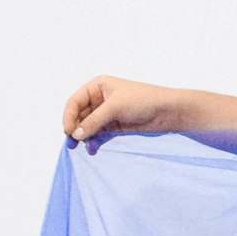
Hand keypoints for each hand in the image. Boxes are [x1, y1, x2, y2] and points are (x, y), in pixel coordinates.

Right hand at [63, 76, 183, 141]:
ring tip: (87, 147)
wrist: (168, 112)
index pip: (75, 102)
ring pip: (88, 127)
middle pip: (79, 116)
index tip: (68, 131)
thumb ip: (94, 121)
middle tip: (72, 144)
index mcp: (98, 86)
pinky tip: (94, 149)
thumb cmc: (144, 100)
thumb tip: (75, 134)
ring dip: (85, 137)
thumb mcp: (115, 108)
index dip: (68, 116)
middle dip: (76, 129)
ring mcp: (108, 113)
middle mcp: (100, 99)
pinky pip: (99, 135)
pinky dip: (95, 142)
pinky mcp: (116, 126)